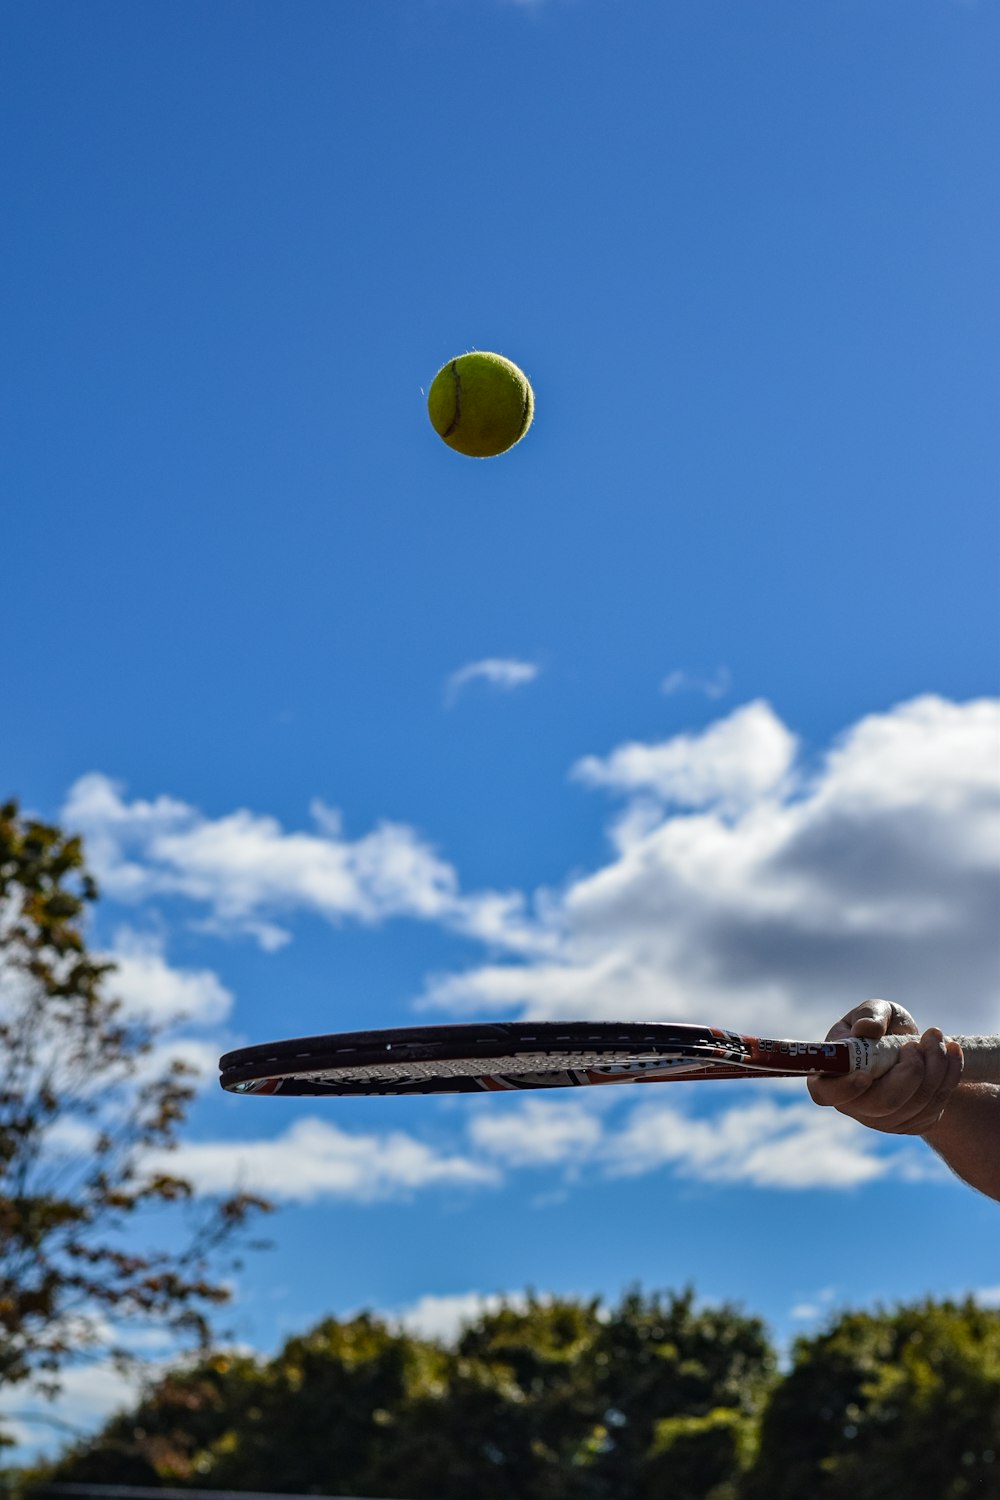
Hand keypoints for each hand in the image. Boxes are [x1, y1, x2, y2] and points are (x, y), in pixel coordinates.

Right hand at [807, 999, 964, 1134]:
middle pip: (883, 1104)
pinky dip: (949, 1076)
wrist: (914, 1047)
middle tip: (918, 1043)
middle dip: (910, 1072)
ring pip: (915, 1105)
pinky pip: (935, 1107)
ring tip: (936, 1038)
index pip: (827, 1093)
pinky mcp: (912, 1124)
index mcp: (831, 1074)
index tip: (865, 1075)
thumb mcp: (875, 1010)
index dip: (845, 1089)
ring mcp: (884, 1120)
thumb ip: (868, 1014)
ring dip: (935, 1068)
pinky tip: (951, 1054)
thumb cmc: (884, 1026)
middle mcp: (854, 1105)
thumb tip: (868, 1029)